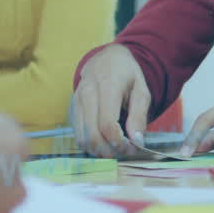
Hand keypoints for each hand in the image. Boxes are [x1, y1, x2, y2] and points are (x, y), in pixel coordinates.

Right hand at [71, 43, 150, 157]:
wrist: (106, 59)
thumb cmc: (127, 75)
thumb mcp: (142, 90)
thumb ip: (139, 115)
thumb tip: (137, 141)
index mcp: (107, 85)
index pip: (107, 124)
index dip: (119, 142)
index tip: (132, 149)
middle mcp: (87, 93)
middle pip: (92, 134)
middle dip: (109, 150)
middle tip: (124, 153)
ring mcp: (76, 101)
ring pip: (82, 137)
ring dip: (98, 151)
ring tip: (115, 150)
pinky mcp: (71, 109)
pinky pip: (77, 134)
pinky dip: (90, 144)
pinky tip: (104, 143)